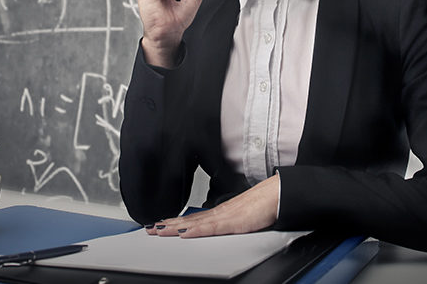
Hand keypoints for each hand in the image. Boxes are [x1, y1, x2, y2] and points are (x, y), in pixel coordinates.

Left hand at [146, 175, 279, 237]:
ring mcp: (224, 216)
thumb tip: (222, 226)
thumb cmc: (263, 204)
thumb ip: (230, 222)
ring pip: (194, 223)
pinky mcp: (232, 221)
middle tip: (150, 228)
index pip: (193, 219)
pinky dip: (195, 230)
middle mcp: (218, 212)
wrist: (276, 194)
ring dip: (175, 227)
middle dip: (169, 225)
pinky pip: (210, 228)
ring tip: (159, 230)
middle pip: (188, 220)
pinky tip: (184, 233)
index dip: (176, 222)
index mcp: (220, 212)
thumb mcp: (242, 216)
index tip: (161, 224)